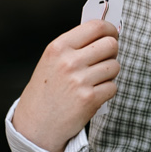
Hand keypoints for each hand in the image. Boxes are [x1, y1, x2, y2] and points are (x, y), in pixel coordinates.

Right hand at [13, 15, 119, 151]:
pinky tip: (93, 94)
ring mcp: (80, 81)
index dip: (109, 29)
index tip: (112, 34)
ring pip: (114, 66)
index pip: (95, 27)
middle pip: (110, 45)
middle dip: (112, 52)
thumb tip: (104, 34)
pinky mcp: (90, 99)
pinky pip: (113, 87)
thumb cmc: (45, 91)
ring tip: (95, 80)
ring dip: (110, 73)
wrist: (35, 124)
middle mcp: (69, 62)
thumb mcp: (52, 61)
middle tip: (105, 59)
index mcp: (59, 47)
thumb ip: (75, 46)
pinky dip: (107, 91)